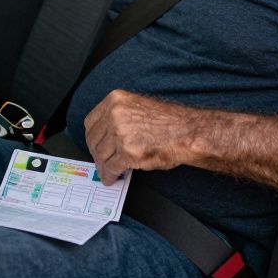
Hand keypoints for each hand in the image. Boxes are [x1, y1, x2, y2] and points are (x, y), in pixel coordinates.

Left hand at [83, 89, 197, 185]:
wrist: (187, 132)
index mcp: (116, 100)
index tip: (94, 145)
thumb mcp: (137, 108)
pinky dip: (110, 175)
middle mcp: (115, 114)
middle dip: (97, 154)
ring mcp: (120, 133)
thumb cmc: (169, 122)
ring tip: (107, 172)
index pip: (91, 122)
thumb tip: (105, 138)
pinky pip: (111, 167)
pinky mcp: (128, 152)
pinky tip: (112, 178)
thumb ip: (118, 118)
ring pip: (101, 155)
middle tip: (101, 162)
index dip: (92, 138)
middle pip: (93, 140)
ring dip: (103, 166)